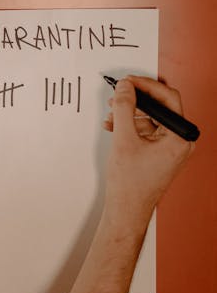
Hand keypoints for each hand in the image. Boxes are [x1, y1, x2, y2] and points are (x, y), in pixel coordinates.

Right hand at [102, 76, 194, 230]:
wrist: (126, 211)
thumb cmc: (130, 186)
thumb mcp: (124, 140)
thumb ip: (124, 109)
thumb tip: (125, 88)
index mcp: (180, 137)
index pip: (168, 98)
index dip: (146, 86)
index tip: (128, 82)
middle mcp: (181, 141)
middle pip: (160, 107)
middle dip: (136, 100)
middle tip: (119, 94)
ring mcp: (171, 148)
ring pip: (152, 118)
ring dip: (130, 114)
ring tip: (112, 114)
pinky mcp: (161, 153)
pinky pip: (148, 131)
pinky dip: (131, 126)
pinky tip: (116, 127)